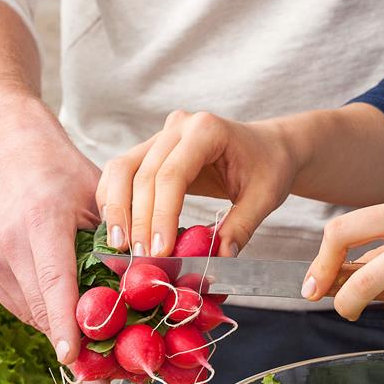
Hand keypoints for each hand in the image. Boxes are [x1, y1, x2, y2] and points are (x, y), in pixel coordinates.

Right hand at [0, 100, 107, 383]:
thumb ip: (122, 240)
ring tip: (98, 363)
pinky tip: (73, 324)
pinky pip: (24, 307)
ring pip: (33, 315)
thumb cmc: (65, 174)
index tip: (75, 359)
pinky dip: (49, 318)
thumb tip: (159, 284)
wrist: (8, 153)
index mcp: (41, 221)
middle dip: (75, 350)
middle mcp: (8, 243)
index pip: (56, 281)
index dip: (67, 323)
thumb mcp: (102, 198)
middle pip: (44, 309)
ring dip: (64, 338)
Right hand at [96, 110, 298, 256]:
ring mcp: (162, 135)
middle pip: (143, 174)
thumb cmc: (269, 167)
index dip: (161, 215)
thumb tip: (219, 257)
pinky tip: (118, 228)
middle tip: (140, 257)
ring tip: (120, 246)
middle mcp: (179, 126)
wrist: (269, 147)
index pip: (172, 175)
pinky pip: (123, 171)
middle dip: (138, 220)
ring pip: (122, 169)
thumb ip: (241, 226)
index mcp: (207, 130)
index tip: (159, 250)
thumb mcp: (264, 197)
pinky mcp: (152, 148)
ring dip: (116, 209)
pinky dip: (115, 199)